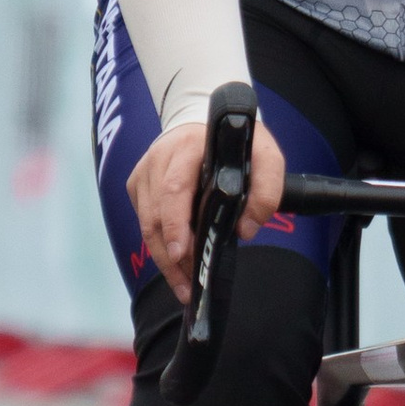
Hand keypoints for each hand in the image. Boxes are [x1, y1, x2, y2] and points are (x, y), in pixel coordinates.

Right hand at [127, 109, 288, 302]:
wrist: (203, 118)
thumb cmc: (235, 141)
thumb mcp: (265, 156)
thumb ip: (266, 191)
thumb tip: (247, 229)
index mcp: (187, 148)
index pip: (174, 189)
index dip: (175, 224)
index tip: (182, 253)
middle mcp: (158, 160)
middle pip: (155, 216)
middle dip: (171, 256)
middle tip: (189, 286)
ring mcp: (144, 173)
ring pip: (146, 225)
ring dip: (165, 260)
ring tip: (185, 287)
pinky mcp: (138, 186)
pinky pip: (144, 223)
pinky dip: (159, 248)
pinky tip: (177, 268)